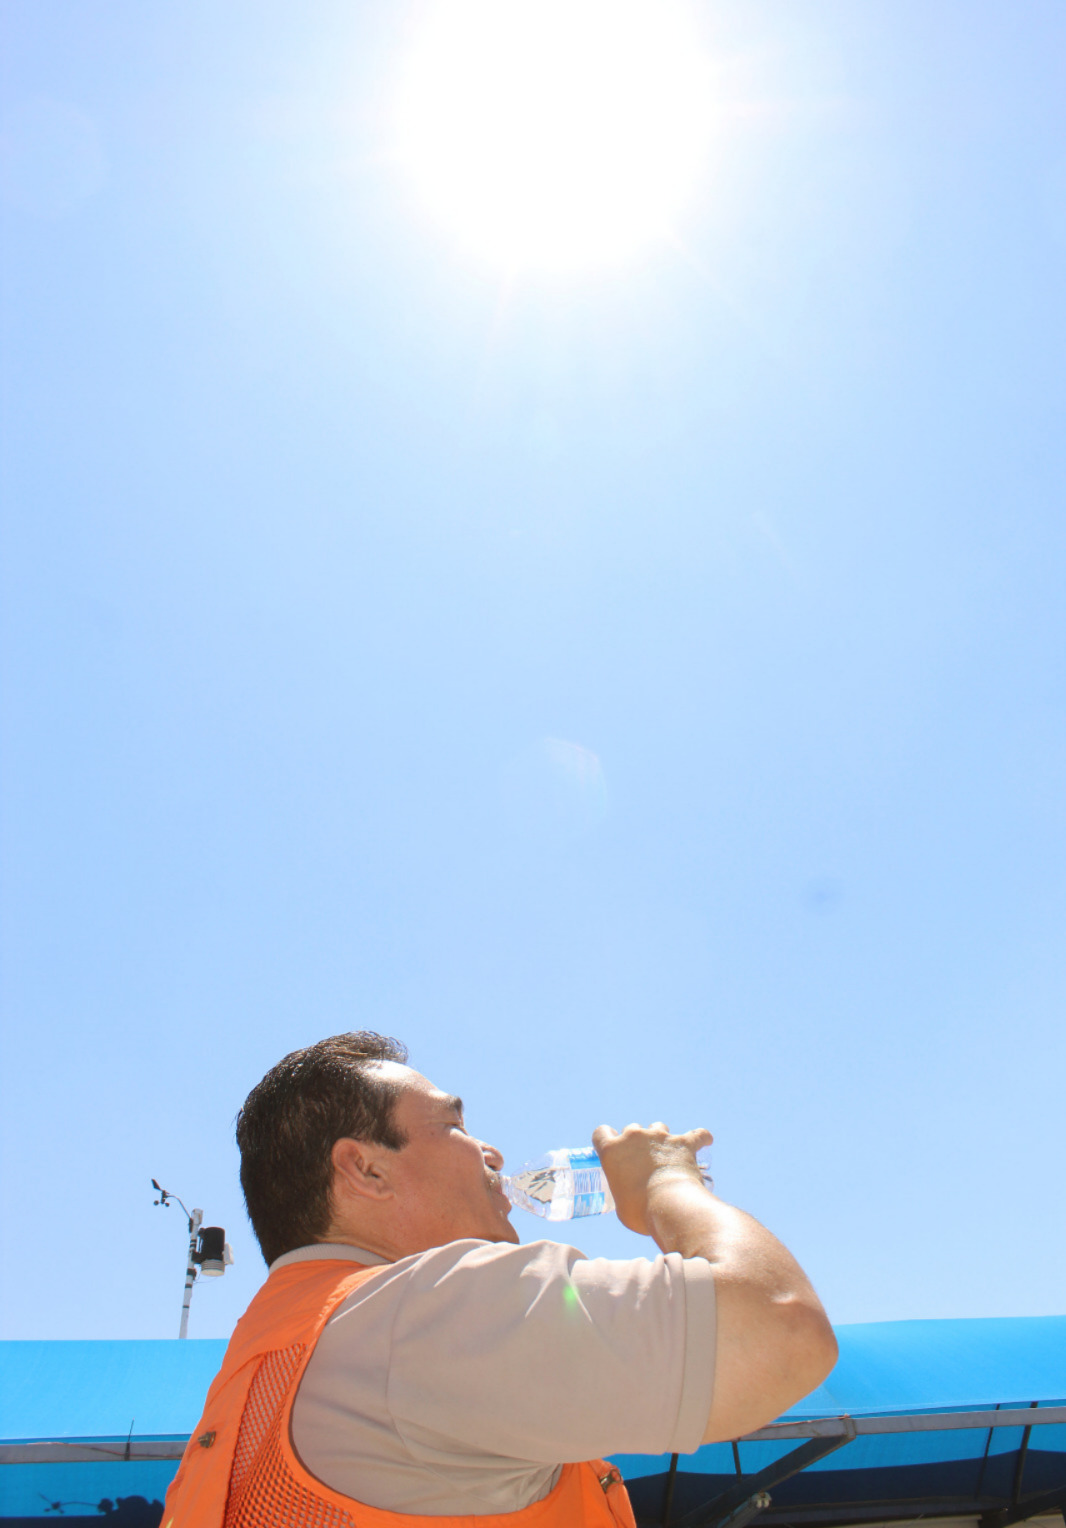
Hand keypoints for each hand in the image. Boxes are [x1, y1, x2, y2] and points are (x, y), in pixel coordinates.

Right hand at [593, 1121, 712, 1235]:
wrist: (670, 1205)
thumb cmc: (640, 1212)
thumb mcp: (622, 1208)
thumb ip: (624, 1194)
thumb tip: (633, 1201)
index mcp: (612, 1150)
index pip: (602, 1133)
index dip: (607, 1139)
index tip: (614, 1149)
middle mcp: (634, 1136)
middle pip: (632, 1130)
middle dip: (636, 1142)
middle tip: (642, 1162)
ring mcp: (660, 1137)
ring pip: (658, 1128)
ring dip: (661, 1140)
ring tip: (667, 1156)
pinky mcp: (683, 1143)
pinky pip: (696, 1134)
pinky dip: (701, 1138)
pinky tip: (705, 1141)